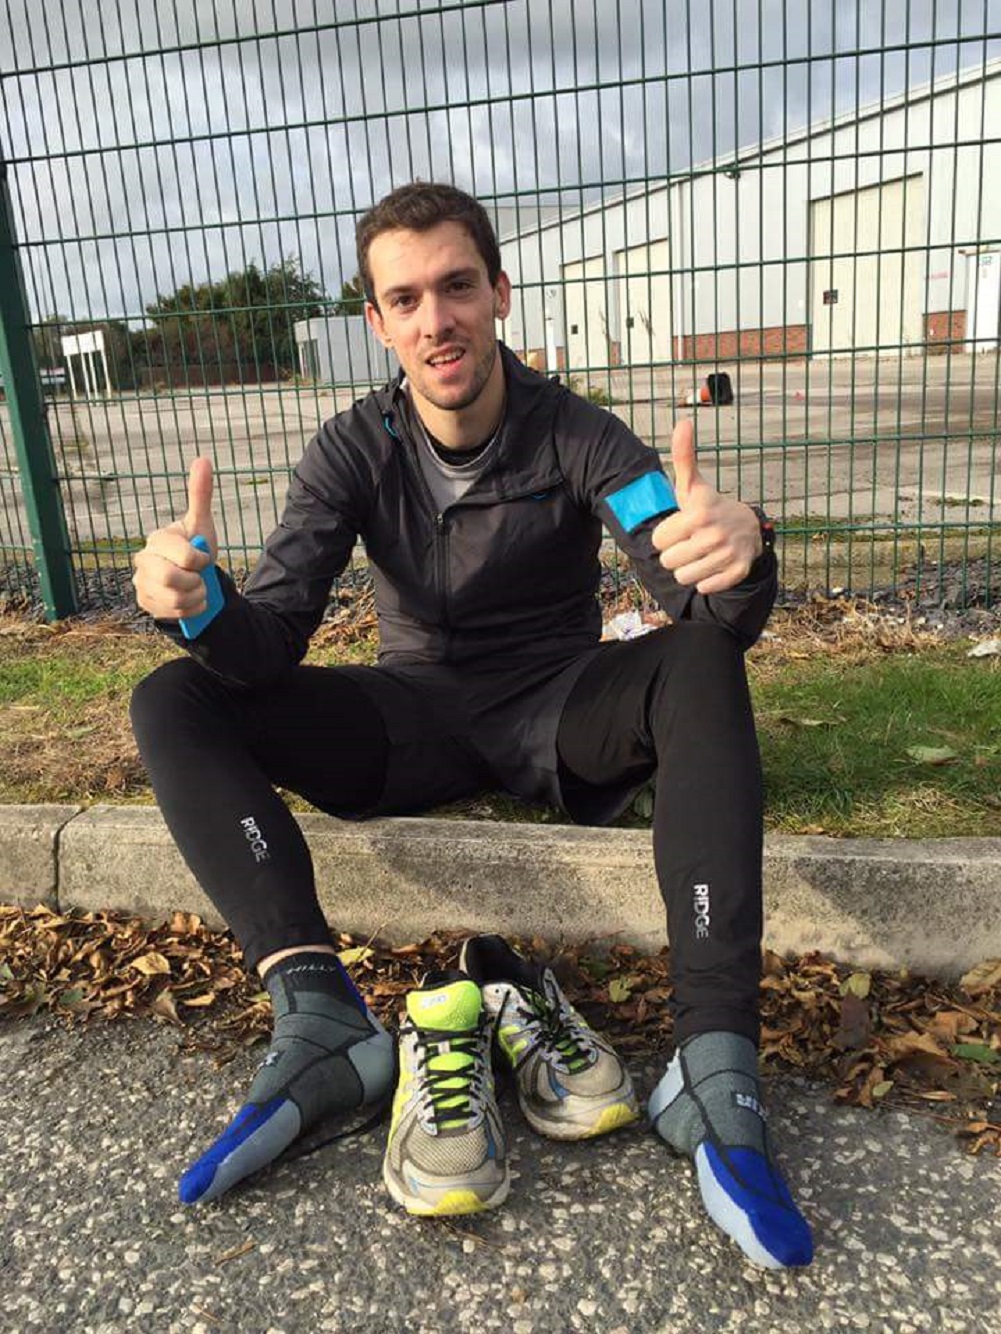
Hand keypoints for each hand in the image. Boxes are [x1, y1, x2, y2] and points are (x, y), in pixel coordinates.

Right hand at [132, 457, 217, 619]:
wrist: (192, 577)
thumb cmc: (195, 548)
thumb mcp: (202, 524)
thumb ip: (200, 494)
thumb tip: (203, 458)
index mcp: (158, 540)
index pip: (185, 556)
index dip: (201, 560)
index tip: (203, 558)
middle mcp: (143, 560)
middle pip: (173, 580)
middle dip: (195, 582)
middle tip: (199, 577)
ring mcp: (141, 583)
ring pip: (176, 600)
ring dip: (196, 597)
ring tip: (195, 588)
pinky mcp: (144, 603)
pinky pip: (174, 614)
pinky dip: (191, 610)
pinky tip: (190, 600)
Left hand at [652, 419, 761, 593]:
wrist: (751, 529)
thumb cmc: (710, 508)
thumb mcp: (694, 485)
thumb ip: (683, 456)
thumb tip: (683, 421)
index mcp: (699, 513)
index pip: (659, 541)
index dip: (666, 536)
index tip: (680, 528)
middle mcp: (714, 534)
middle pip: (669, 562)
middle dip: (676, 554)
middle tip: (690, 542)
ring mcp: (727, 555)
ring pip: (683, 578)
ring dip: (688, 569)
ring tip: (700, 554)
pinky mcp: (737, 573)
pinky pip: (704, 587)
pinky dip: (706, 580)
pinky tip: (714, 564)